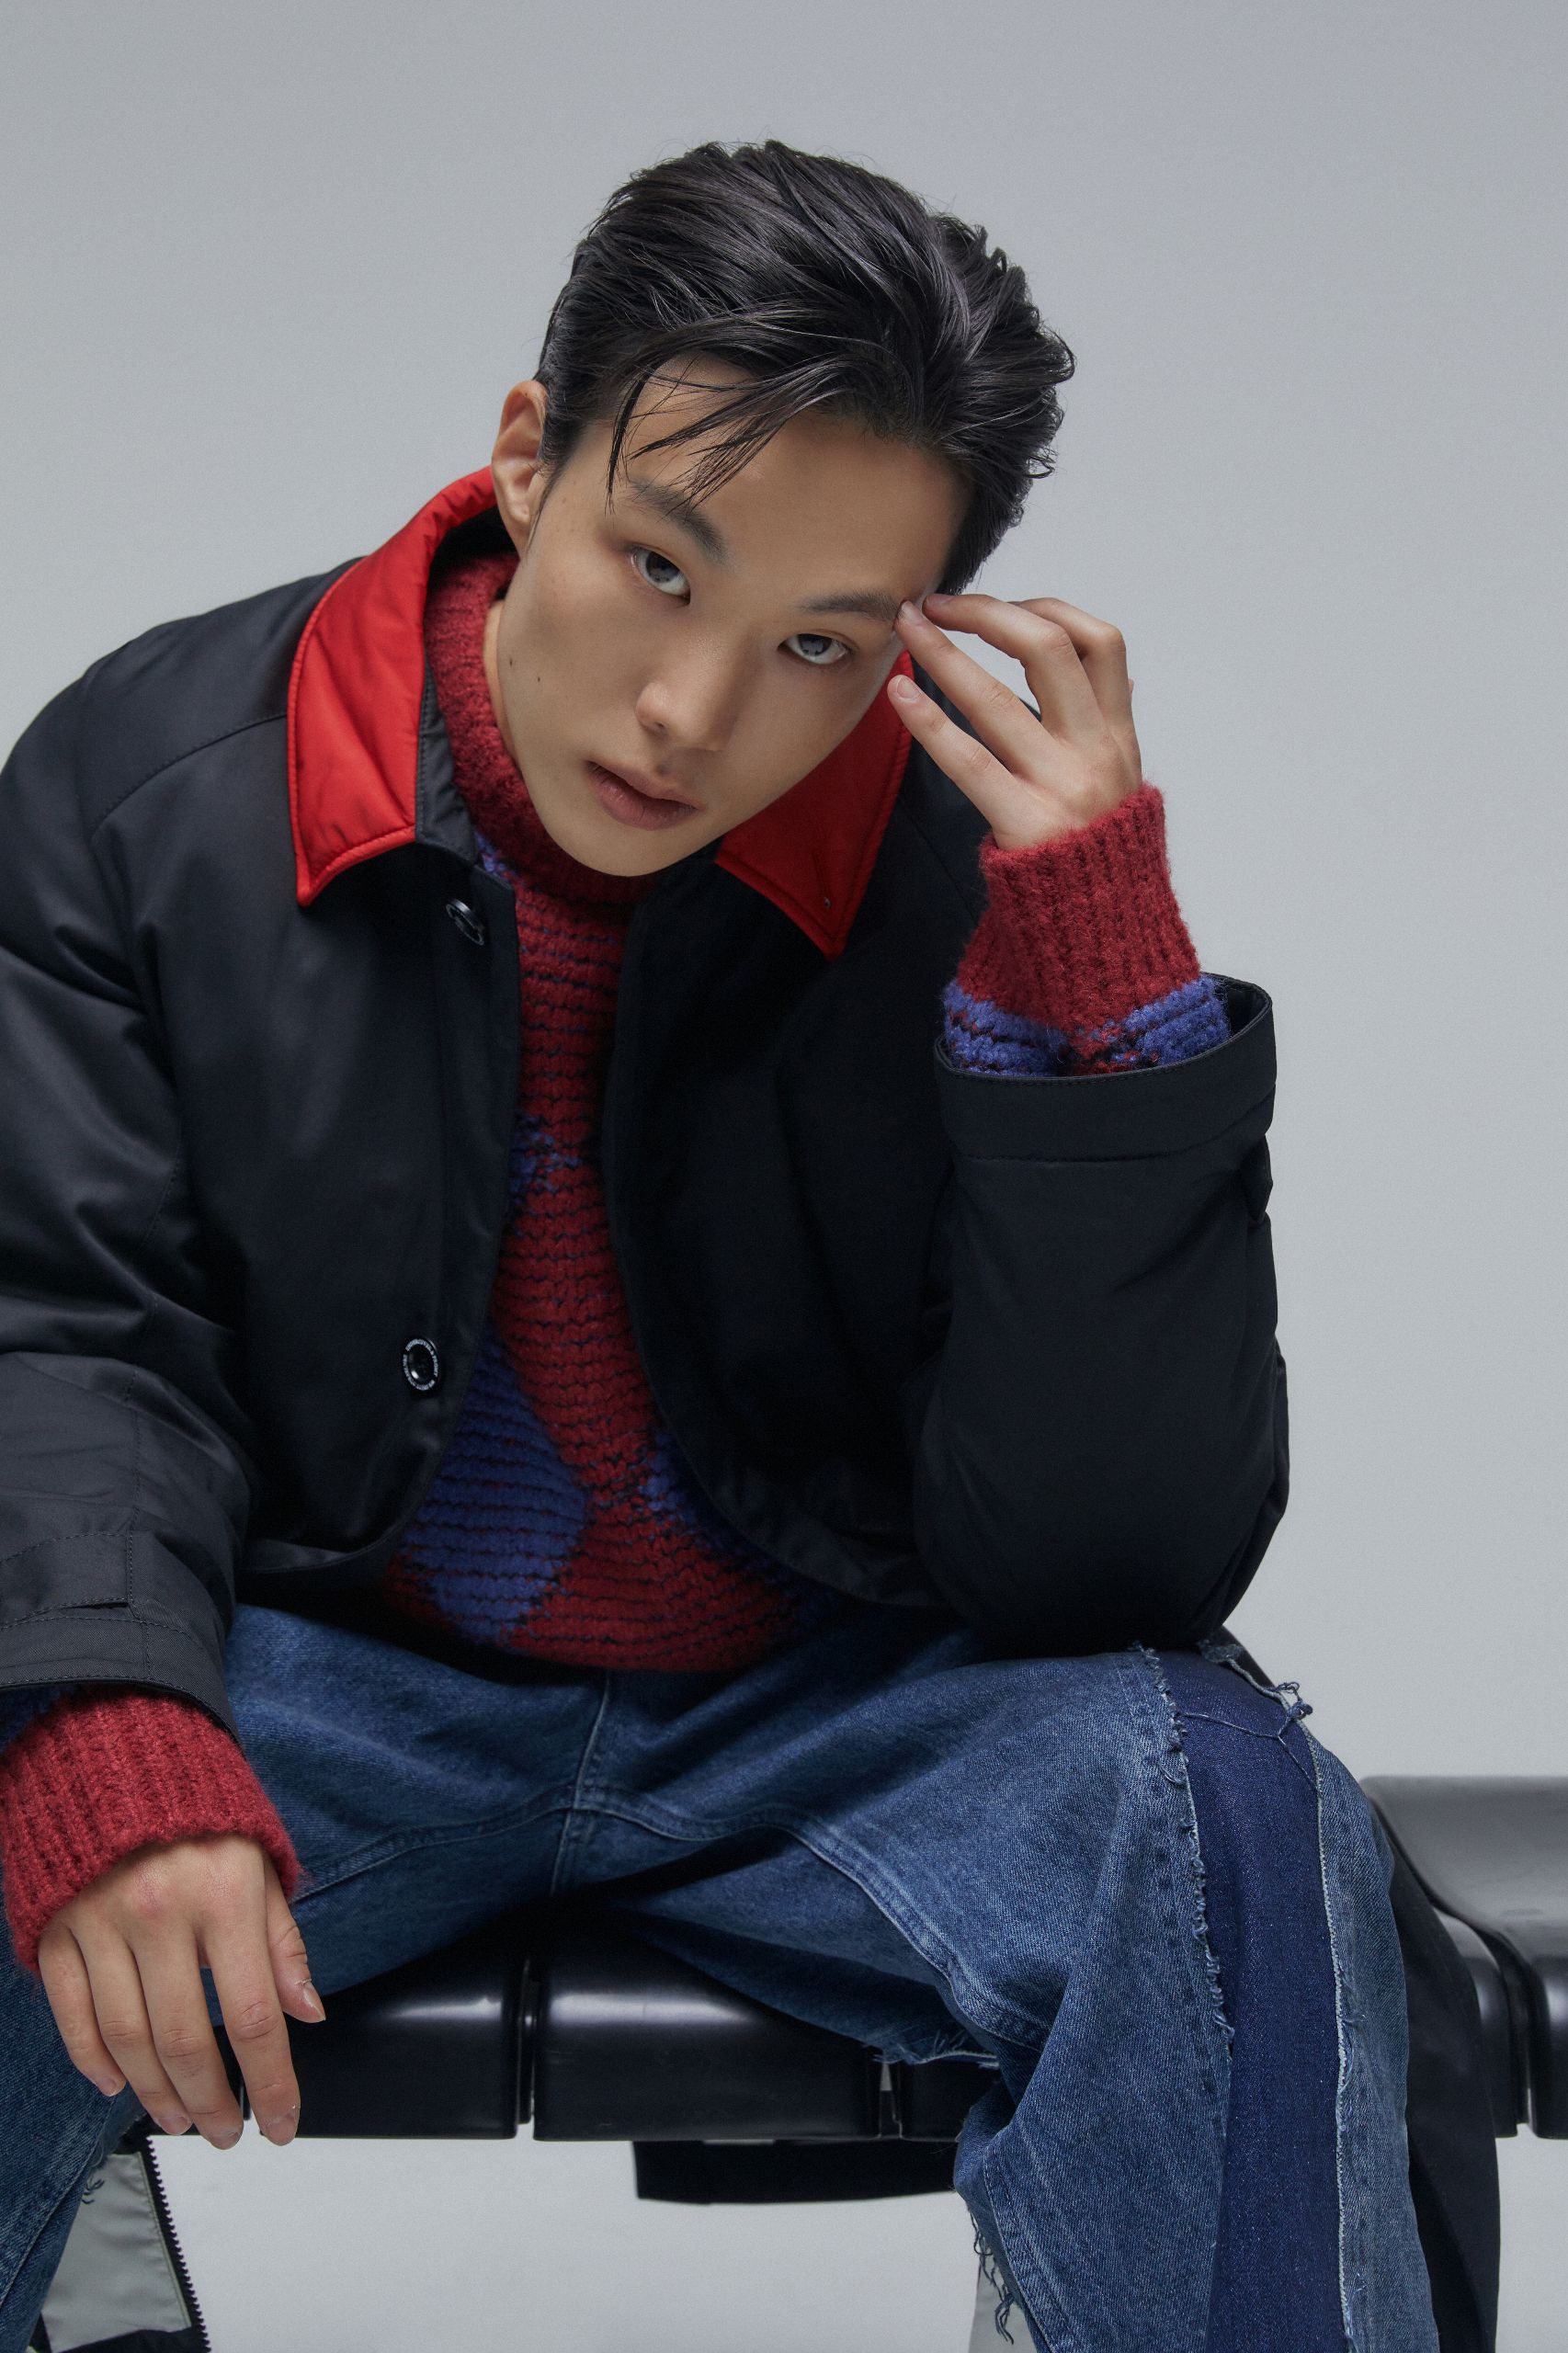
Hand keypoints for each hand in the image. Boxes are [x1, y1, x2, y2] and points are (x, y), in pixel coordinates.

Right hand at [37, 1834, 323, 2148]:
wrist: (118, 1750)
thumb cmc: (202, 1811)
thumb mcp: (262, 1862)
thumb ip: (283, 1942)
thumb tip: (308, 2011)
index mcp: (224, 1896)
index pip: (253, 2014)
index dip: (272, 2082)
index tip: (281, 2124)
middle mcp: (160, 1914)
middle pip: (184, 2040)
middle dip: (211, 2102)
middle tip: (228, 2131)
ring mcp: (101, 1923)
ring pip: (127, 2039)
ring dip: (155, 2094)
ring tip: (180, 2118)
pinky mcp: (58, 1928)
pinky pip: (73, 2015)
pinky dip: (94, 2061)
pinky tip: (117, 2084)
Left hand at [887, 592, 1141, 850]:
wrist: (1107, 936)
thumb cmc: (1099, 858)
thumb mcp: (1124, 784)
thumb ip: (1110, 726)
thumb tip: (1113, 673)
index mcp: (1121, 736)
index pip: (1101, 642)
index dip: (1047, 609)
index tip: (1001, 605)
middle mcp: (1096, 752)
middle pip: (1049, 650)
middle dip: (987, 614)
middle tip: (939, 603)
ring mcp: (1062, 786)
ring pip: (999, 699)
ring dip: (944, 653)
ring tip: (906, 627)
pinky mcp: (1025, 824)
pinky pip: (970, 761)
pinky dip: (930, 721)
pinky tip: (900, 694)